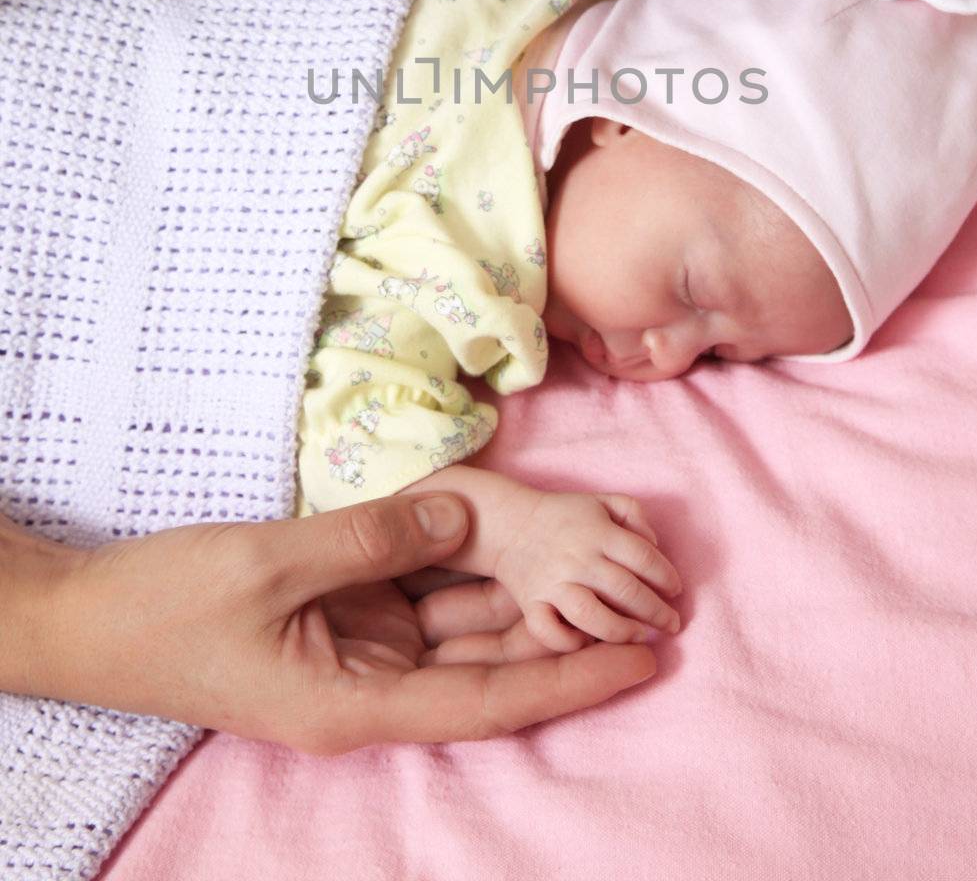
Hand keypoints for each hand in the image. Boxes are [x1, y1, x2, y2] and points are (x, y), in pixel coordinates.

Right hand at [5, 496, 656, 755]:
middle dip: (566, 634)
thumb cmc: (166, 608)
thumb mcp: (271, 567)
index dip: (571, 679)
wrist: (90, 619)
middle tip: (648, 602)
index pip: (491, 698)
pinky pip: (420, 594)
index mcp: (358, 702)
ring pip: (462, 625)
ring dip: (525, 599)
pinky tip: (511, 536)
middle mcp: (371, 685)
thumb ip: (371, 539)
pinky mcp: (340, 619)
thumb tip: (463, 513)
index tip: (643, 661)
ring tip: (600, 567)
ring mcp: (356, 652)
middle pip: (490, 663)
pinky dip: (466, 568)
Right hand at [492, 489, 683, 653]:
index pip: (643, 557)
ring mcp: (553, 584)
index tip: (676, 590)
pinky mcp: (532, 604)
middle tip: (673, 624)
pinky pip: (550, 633)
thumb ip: (635, 513)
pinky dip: (571, 643)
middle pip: (626, 590)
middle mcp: (578, 559)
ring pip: (592, 617)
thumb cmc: (566, 516)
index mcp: (598, 532)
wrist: (511, 524)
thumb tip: (655, 546)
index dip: (666, 576)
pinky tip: (589, 642)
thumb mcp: (603, 500)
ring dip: (622, 631)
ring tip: (640, 636)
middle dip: (657, 612)